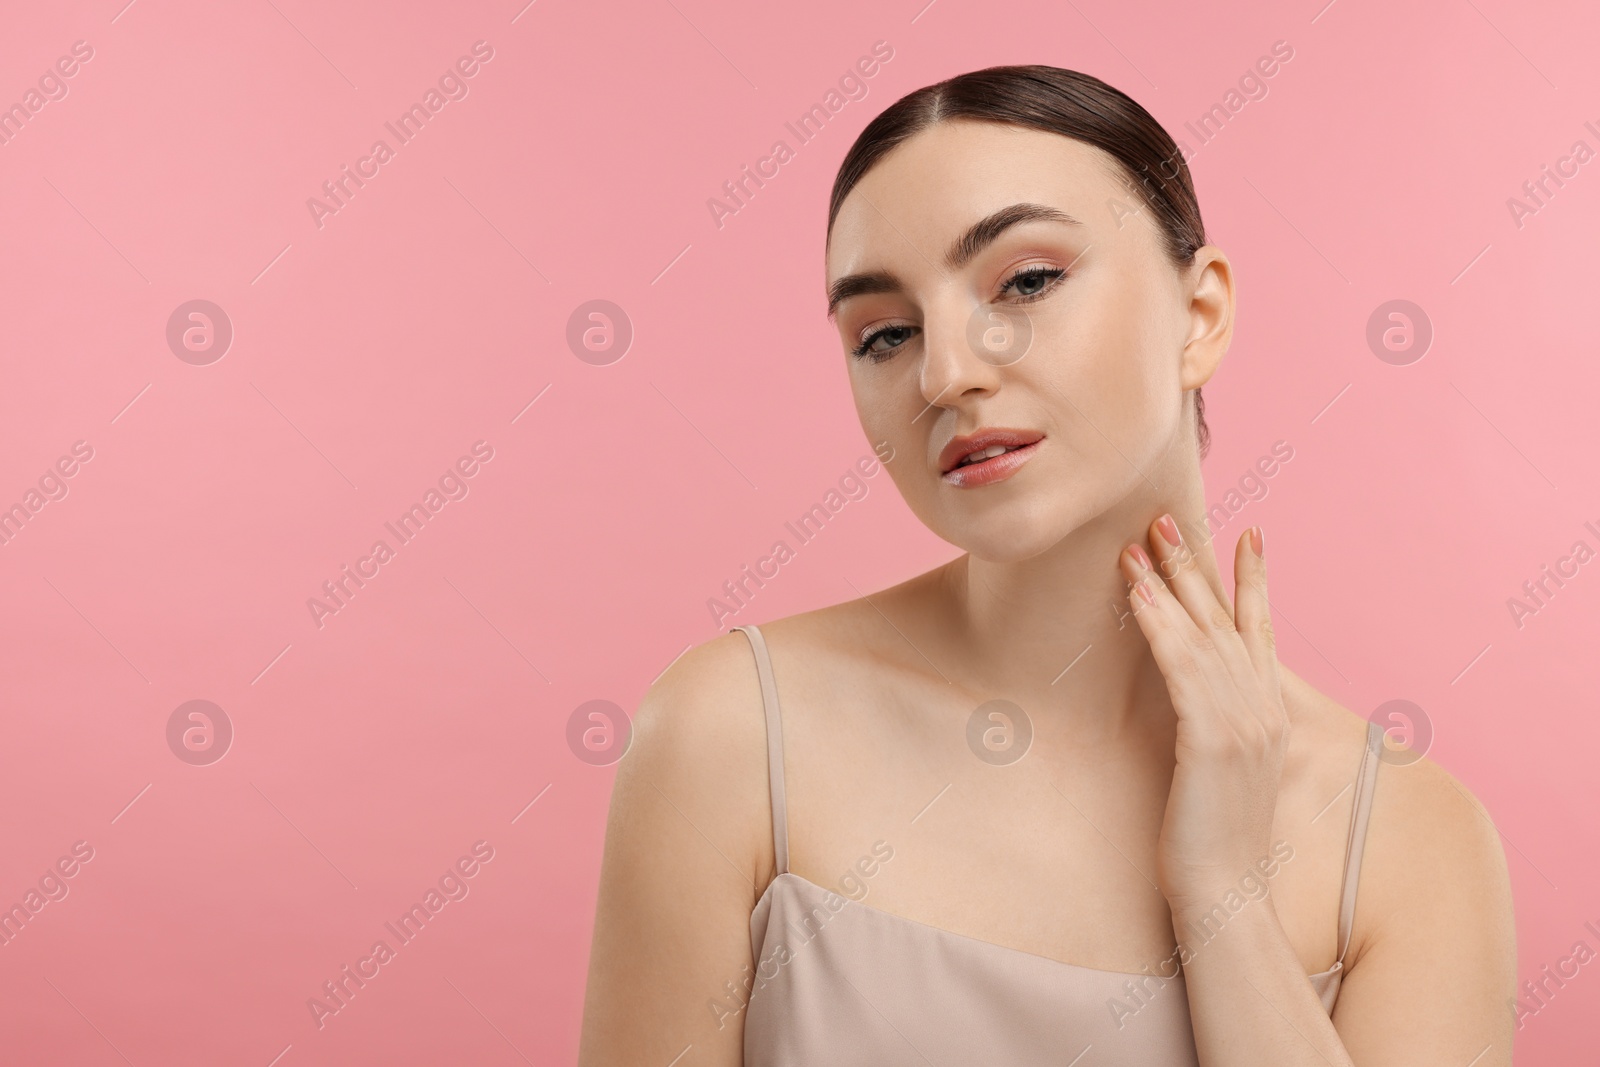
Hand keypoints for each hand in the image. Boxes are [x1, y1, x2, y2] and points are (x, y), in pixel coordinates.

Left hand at [1119, 515, 1287, 915]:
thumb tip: (1193, 709)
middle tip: (1166, 517)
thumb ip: (1215, 731)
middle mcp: (1262, 709)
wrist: (1228, 895)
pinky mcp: (1213, 739)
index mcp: (1268, 716)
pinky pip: (1180, 666)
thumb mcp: (1221, 774)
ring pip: (1202, 632)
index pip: (1261, 631)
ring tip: (1138, 541)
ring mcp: (1242, 722)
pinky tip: (1136, 594)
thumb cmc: (1213, 842)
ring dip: (1168, 582)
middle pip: (1228, 618)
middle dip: (1196, 565)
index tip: (1248, 535)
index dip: (1253, 581)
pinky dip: (1159, 624)